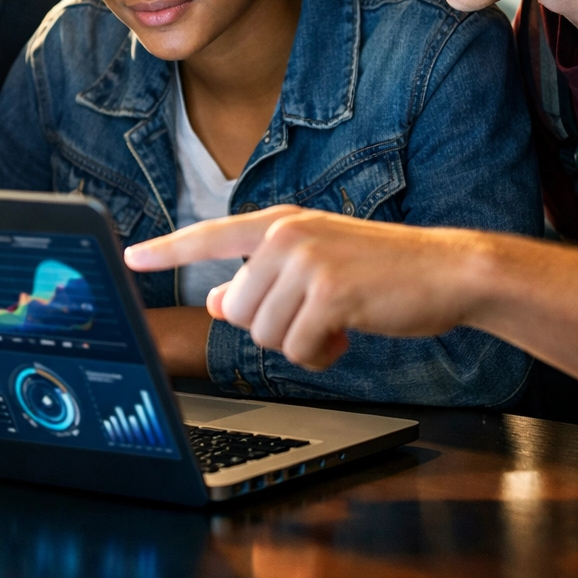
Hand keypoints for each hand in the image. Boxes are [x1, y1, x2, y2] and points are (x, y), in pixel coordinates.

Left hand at [126, 206, 484, 370]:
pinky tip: (348, 330)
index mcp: (279, 224)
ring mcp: (307, 261)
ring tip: (334, 319)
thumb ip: (262, 278)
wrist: (445, 270)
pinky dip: (321, 353)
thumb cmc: (378, 271)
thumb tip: (215, 301)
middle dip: (270, 326)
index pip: (210, 236)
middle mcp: (285, 235)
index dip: (168, 250)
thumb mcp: (313, 265)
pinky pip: (299, 348)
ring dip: (299, 342)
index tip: (132, 257)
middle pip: (235, 309)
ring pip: (264, 334)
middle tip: (312, 313)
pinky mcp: (330, 292)